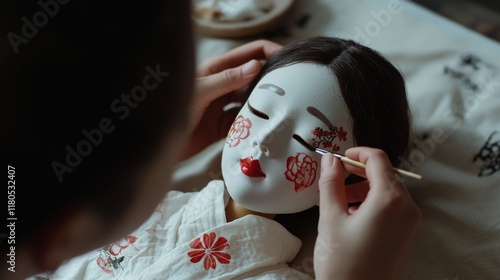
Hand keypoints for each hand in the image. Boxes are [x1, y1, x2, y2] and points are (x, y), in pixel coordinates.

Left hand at [180, 40, 281, 159]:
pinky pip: (247, 123)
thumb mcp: (200, 91)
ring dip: (266, 105)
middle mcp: (225, 86)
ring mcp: (226, 107)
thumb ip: (226, 79)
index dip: (270, 52)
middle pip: (256, 78)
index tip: (289, 62)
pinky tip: (265, 128)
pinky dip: (256, 125)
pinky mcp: (225, 128)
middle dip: (273, 81)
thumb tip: (256, 66)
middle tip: (293, 89)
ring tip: (283, 109)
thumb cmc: (171, 110)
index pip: (251, 54)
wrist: (156, 145)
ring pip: (254, 101)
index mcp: (218, 70)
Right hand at [314, 147, 420, 279]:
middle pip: (386, 174)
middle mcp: (408, 208)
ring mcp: (411, 223)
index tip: (340, 157)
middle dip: (360, 172)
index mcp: (390, 200)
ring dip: (366, 188)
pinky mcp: (408, 235)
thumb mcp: (330, 218)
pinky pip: (394, 208)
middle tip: (336, 176)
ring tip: (342, 200)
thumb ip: (331, 183)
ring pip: (390, 191)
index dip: (358, 153)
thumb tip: (330, 160)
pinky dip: (375, 203)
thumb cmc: (342, 263)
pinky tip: (354, 215)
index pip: (378, 160)